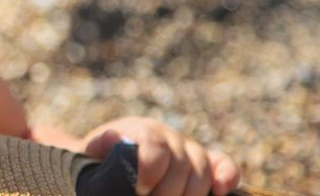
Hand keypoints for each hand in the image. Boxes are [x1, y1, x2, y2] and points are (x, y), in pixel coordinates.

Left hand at [82, 118, 239, 195]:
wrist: (105, 163)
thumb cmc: (98, 162)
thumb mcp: (92, 154)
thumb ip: (100, 147)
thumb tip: (112, 138)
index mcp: (142, 130)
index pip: (156, 146)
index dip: (150, 169)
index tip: (138, 189)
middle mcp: (169, 136)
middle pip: (181, 164)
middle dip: (166, 192)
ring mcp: (189, 149)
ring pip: (202, 170)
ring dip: (188, 194)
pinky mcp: (205, 163)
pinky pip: (223, 165)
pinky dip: (226, 176)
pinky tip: (220, 191)